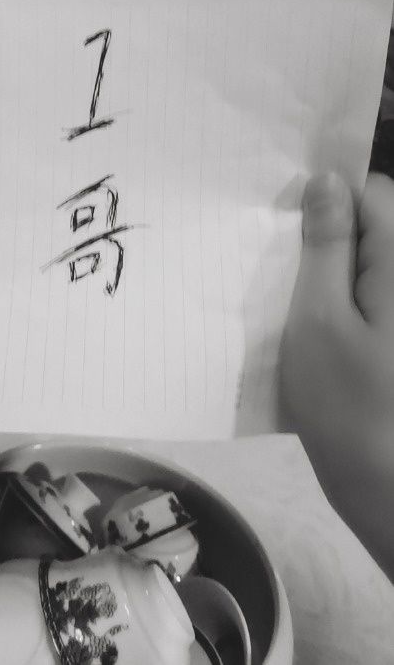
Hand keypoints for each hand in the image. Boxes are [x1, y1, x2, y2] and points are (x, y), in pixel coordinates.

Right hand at [280, 172, 393, 578]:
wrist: (387, 486)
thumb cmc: (346, 402)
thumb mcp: (319, 316)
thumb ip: (326, 243)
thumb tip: (326, 181)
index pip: (375, 194)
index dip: (330, 198)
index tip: (286, 229)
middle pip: (377, 223)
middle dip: (330, 234)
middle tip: (285, 271)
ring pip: (372, 258)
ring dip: (335, 266)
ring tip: (298, 301)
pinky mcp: (392, 334)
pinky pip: (373, 290)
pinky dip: (345, 294)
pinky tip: (319, 325)